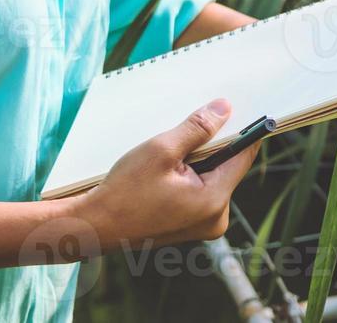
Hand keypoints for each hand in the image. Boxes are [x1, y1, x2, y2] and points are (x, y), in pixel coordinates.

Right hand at [71, 98, 258, 249]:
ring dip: (199, 160)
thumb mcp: (160, 151)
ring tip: (172, 153)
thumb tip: (224, 109)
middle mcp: (216, 218)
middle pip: (228, 166)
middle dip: (213, 145)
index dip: (241, 130)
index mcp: (214, 202)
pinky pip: (200, 191)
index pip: (242, 156)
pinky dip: (190, 175)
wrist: (93, 227)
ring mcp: (203, 225)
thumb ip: (197, 128)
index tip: (237, 109)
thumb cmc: (122, 193)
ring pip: (213, 177)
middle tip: (192, 126)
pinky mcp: (190, 225)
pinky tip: (168, 169)